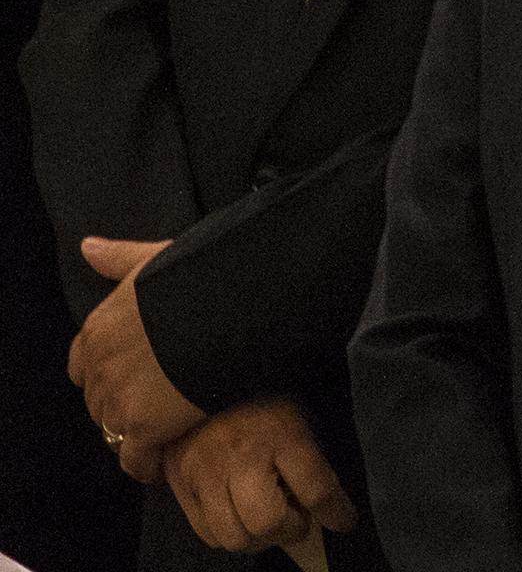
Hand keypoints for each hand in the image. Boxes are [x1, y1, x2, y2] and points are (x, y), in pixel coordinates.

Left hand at [70, 237, 203, 468]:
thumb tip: (88, 247)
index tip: (138, 375)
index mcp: (100, 327)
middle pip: (99, 402)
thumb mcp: (159, 258)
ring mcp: (121, 399)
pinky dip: (149, 465)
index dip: (110, 372)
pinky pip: (137, 461)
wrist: (245, 302)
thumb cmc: (208, 275)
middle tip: (161, 404)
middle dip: (123, 405)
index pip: (84, 365)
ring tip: (169, 432)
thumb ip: (121, 258)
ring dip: (137, 436)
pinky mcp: (148, 427)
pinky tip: (169, 461)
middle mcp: (101, 366)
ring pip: (115, 432)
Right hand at [163, 400, 357, 554]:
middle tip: (297, 518)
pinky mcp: (180, 484)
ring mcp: (205, 474)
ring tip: (269, 519)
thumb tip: (329, 498)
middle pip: (267, 524)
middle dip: (290, 529)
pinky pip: (208, 533)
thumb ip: (312, 453)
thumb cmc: (266, 395)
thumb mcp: (300, 412)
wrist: (204, 377)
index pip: (316, 489)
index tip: (344, 521)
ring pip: (235, 537)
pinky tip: (240, 516)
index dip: (336, 513)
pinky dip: (229, 534)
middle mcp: (241, 458)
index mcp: (283, 434)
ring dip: (259, 537)